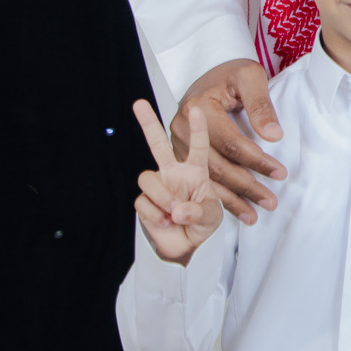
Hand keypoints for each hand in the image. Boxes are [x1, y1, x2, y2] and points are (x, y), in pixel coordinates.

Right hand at [133, 100, 224, 264]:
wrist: (186, 247)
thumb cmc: (203, 223)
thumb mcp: (212, 216)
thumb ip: (199, 211)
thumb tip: (177, 209)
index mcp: (195, 170)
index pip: (198, 145)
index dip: (198, 128)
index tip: (196, 108)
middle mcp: (174, 173)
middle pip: (157, 144)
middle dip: (147, 123)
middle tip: (138, 104)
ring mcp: (158, 186)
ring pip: (147, 177)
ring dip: (162, 197)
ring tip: (174, 213)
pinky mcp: (144, 201)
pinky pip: (143, 201)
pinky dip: (155, 215)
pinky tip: (165, 222)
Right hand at [172, 59, 283, 224]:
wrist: (208, 72)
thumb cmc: (231, 73)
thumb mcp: (250, 77)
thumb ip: (261, 105)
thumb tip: (273, 137)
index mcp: (199, 109)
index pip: (232, 143)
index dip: (257, 161)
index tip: (280, 173)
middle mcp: (183, 130)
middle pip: (218, 166)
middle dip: (247, 186)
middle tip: (270, 201)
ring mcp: (178, 144)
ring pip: (206, 178)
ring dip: (232, 199)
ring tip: (255, 214)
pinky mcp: (180, 155)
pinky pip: (200, 179)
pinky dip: (217, 196)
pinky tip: (235, 209)